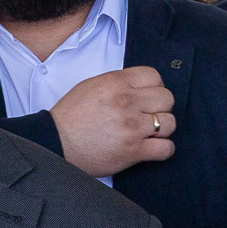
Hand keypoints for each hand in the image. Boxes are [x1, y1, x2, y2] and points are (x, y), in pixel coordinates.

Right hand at [47, 66, 175, 178]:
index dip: (154, 87)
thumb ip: (118, 83)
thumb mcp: (90, 87)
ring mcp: (132, 127)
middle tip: (148, 115)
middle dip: (160, 107)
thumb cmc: (70, 118)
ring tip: (148, 133)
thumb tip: (139, 87)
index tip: (148, 97)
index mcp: (115, 83)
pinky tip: (152, 148)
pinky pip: (166, 149)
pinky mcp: (133, 151)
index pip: (154, 76)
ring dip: (162, 129)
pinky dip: (163, 150)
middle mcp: (126, 102)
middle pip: (167, 98)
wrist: (56, 143)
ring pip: (170, 123)